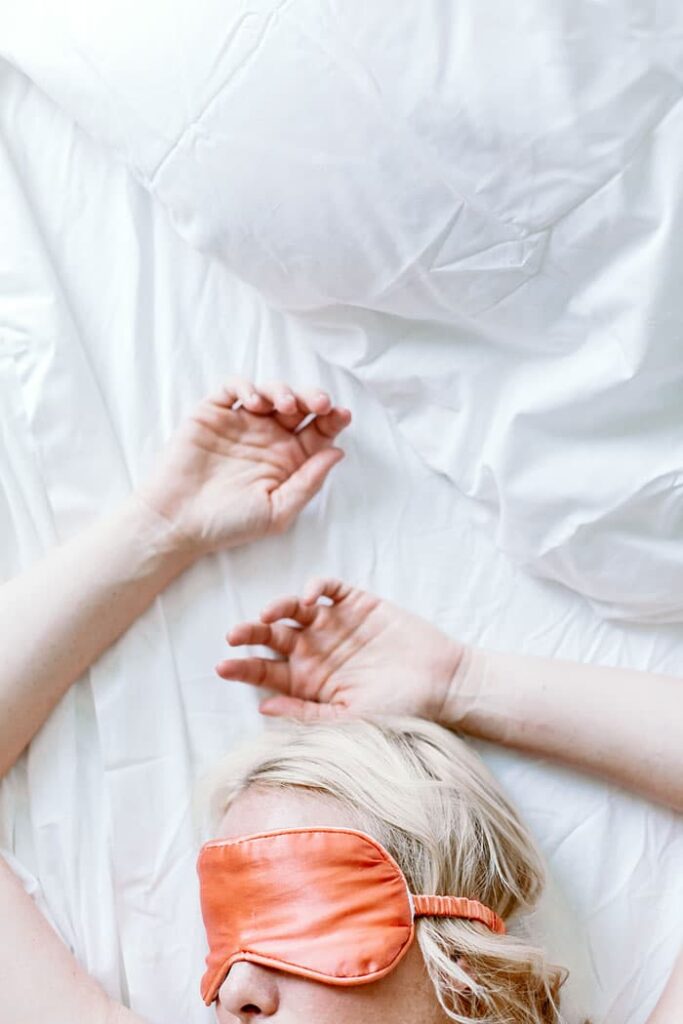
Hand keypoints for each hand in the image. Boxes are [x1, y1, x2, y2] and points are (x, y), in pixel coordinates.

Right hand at [136, 380, 350, 554]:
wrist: (177, 522)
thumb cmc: (228, 524)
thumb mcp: (278, 511)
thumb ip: (308, 482)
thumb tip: (338, 452)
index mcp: (288, 460)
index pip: (319, 432)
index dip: (333, 420)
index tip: (342, 415)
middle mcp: (268, 438)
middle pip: (300, 406)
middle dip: (314, 398)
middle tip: (320, 404)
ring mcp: (241, 423)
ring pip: (271, 391)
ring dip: (283, 391)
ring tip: (285, 405)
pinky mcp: (213, 413)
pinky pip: (233, 387)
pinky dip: (246, 387)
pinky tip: (253, 403)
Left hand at [216, 578, 463, 721]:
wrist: (441, 682)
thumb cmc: (398, 709)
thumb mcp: (349, 720)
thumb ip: (306, 714)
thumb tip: (261, 706)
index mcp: (307, 681)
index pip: (265, 671)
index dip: (242, 667)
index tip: (222, 666)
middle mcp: (314, 650)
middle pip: (272, 637)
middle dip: (250, 634)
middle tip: (234, 634)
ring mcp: (333, 624)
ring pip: (292, 610)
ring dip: (278, 607)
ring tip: (270, 614)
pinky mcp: (355, 603)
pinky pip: (327, 589)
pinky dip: (314, 587)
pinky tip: (308, 597)